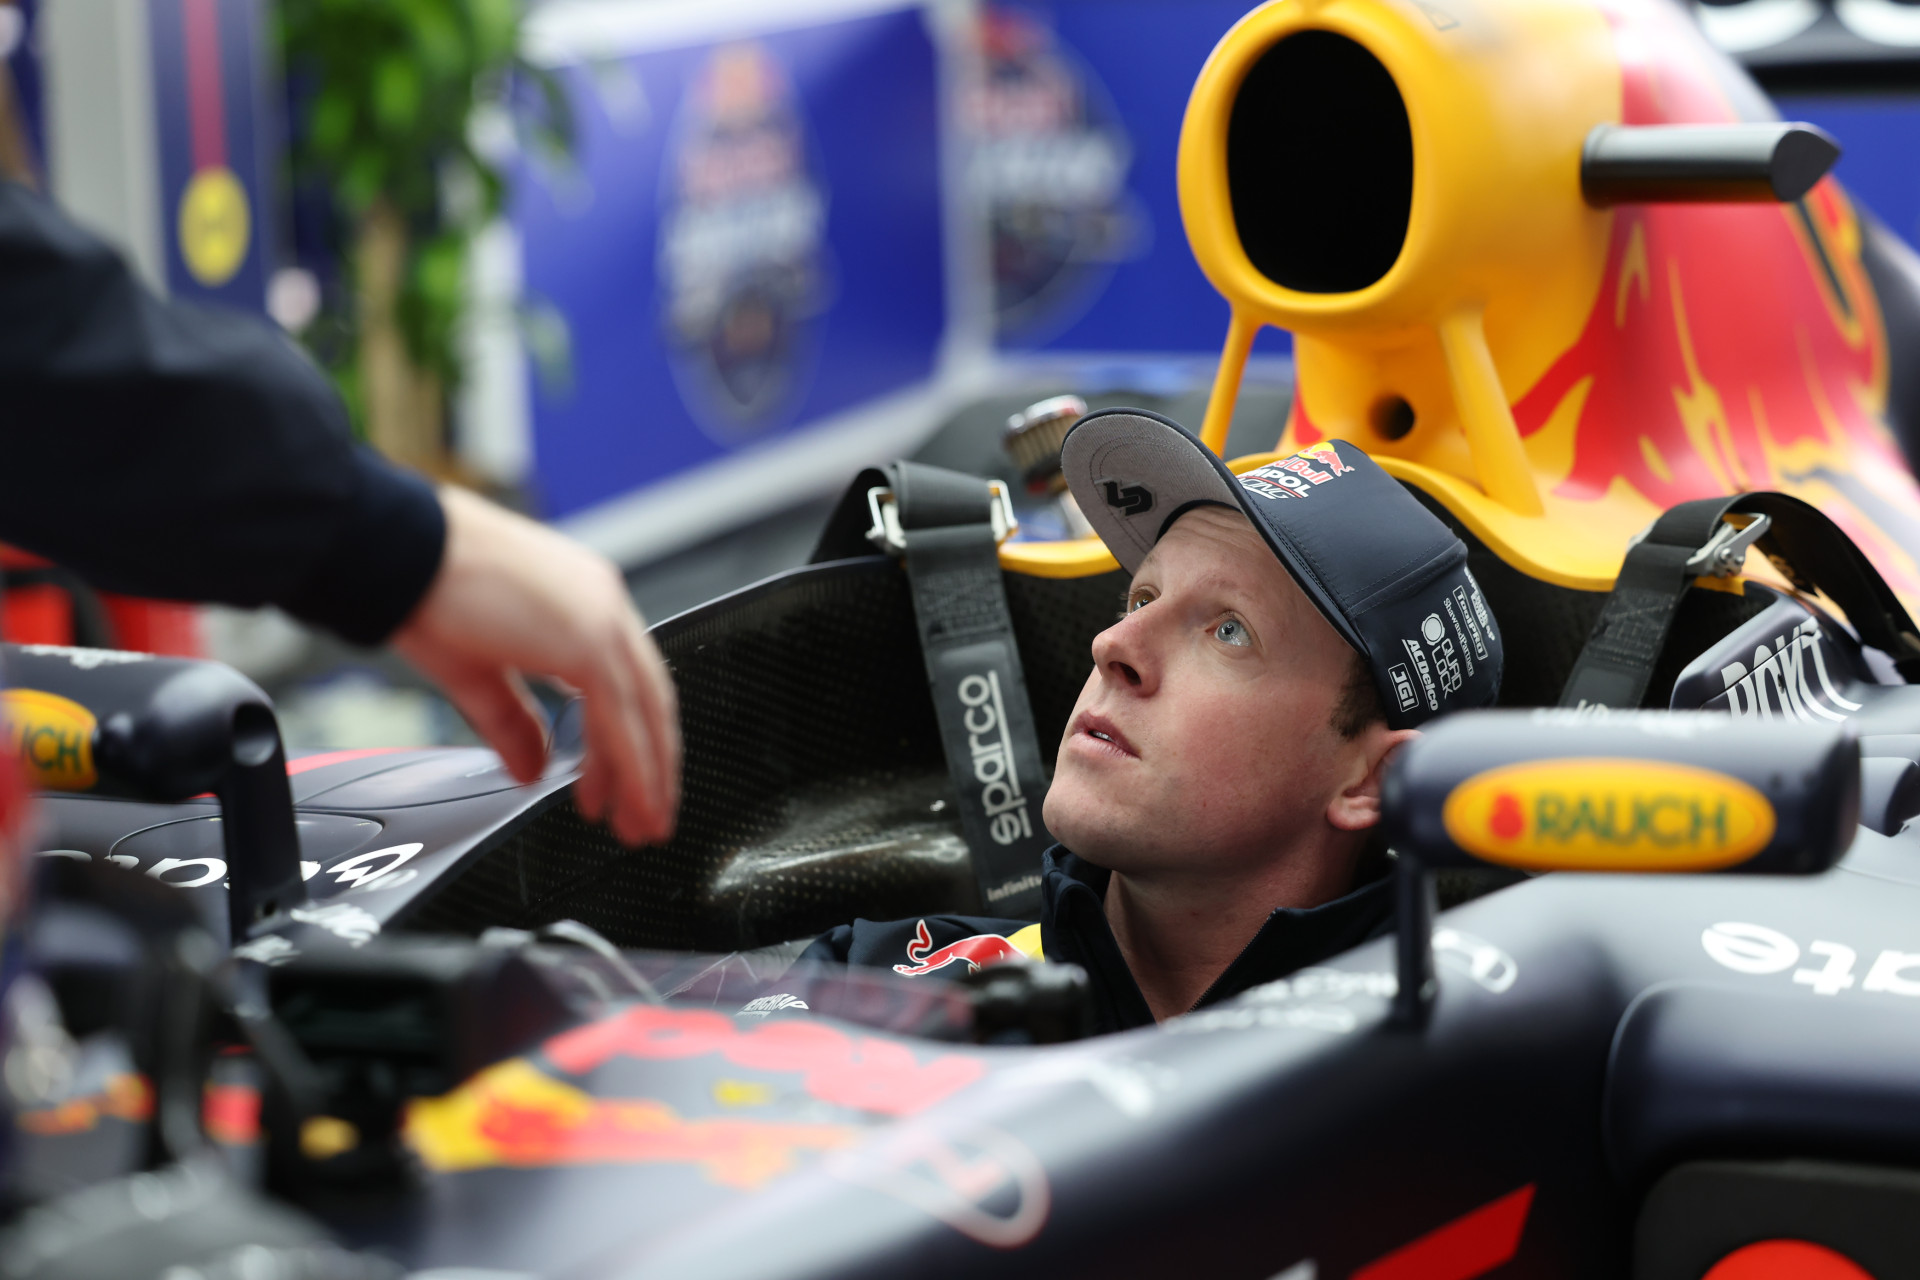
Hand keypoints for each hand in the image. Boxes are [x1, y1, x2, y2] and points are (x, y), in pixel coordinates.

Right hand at [391, 486, 679, 844]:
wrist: (402, 553)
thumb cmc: (426, 589)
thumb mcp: (478, 671)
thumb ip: (513, 723)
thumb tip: (532, 769)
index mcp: (583, 600)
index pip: (627, 680)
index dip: (631, 738)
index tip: (622, 785)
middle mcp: (603, 603)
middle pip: (650, 698)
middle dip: (652, 765)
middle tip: (648, 817)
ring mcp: (602, 616)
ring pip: (646, 711)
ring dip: (648, 774)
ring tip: (641, 822)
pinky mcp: (591, 639)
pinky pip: (622, 715)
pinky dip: (629, 763)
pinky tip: (622, 798)